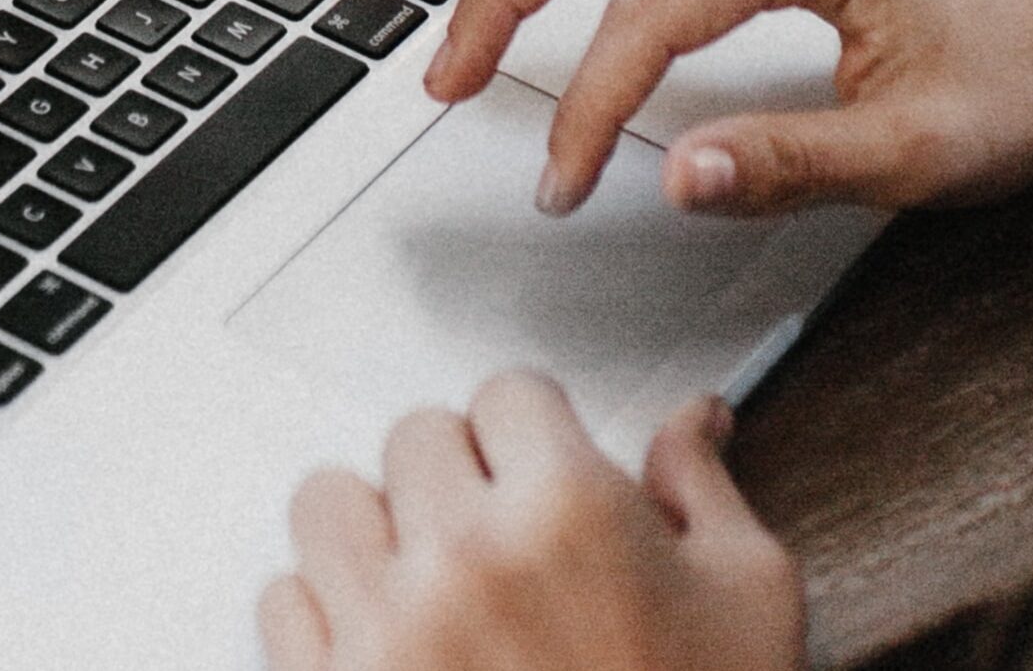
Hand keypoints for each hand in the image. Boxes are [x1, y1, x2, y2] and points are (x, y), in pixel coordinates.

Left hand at [262, 377, 803, 670]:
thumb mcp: (749, 602)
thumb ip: (704, 491)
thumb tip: (691, 419)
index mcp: (568, 511)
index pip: (509, 393)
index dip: (536, 433)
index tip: (545, 472)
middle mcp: (465, 555)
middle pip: (414, 436)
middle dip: (459, 474)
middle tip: (501, 535)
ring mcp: (388, 629)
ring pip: (328, 503)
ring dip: (374, 528)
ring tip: (426, 575)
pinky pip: (282, 601)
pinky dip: (325, 613)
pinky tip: (388, 639)